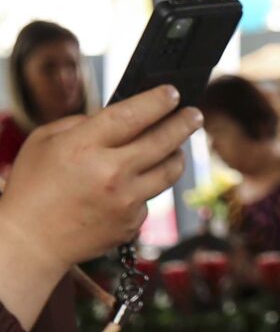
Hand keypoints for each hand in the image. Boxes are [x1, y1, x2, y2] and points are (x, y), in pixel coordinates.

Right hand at [0, 89, 197, 275]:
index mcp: (84, 147)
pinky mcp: (133, 222)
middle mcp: (111, 173)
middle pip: (163, 142)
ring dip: (176, 155)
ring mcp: (126, 201)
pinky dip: (143, 187)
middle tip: (194, 113)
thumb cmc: (34, 186)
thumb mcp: (44, 142)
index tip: (173, 93)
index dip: (157, 102)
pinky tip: (126, 187)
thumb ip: (81, 124)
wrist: (33, 238)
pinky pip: (149, 197)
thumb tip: (118, 118)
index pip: (132, 116)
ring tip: (176, 146)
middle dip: (183, 123)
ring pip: (168, 171)